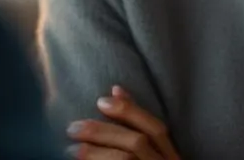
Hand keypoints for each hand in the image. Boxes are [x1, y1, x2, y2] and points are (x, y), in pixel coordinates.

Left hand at [64, 85, 180, 159]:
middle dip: (103, 131)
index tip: (101, 99)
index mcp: (172, 159)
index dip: (130, 111)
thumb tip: (116, 90)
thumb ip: (137, 127)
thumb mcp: (151, 155)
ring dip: (96, 152)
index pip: (156, 129)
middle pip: (137, 144)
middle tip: (73, 127)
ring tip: (72, 149)